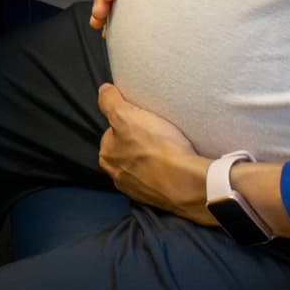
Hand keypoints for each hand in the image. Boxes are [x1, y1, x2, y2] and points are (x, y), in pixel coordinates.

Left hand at [97, 84, 213, 224]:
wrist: (186, 182)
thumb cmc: (153, 146)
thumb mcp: (124, 115)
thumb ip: (109, 101)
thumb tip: (104, 90)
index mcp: (107, 157)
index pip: (113, 133)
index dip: (127, 122)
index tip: (142, 120)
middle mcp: (118, 177)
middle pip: (128, 150)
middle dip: (140, 142)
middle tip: (158, 133)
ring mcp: (139, 190)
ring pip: (143, 166)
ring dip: (153, 158)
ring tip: (170, 148)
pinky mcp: (159, 198)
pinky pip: (159, 179)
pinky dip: (165, 172)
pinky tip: (175, 165)